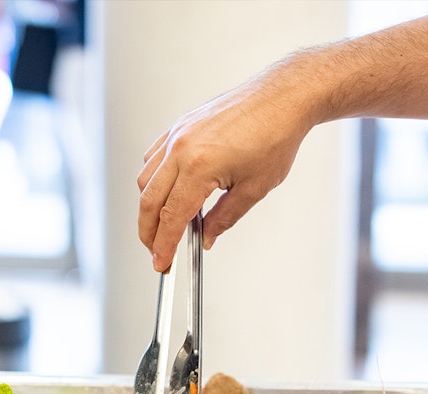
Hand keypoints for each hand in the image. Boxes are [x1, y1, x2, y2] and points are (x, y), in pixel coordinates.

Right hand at [137, 62, 313, 271]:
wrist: (282, 98)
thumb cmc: (275, 135)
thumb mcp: (254, 188)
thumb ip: (224, 218)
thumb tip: (206, 236)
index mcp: (199, 166)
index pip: (171, 217)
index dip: (164, 245)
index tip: (162, 262)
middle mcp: (181, 148)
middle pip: (148, 201)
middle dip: (148, 232)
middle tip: (156, 250)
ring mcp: (177, 134)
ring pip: (145, 179)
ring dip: (148, 207)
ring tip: (163, 225)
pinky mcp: (180, 126)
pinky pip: (153, 158)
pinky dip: (153, 180)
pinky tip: (166, 192)